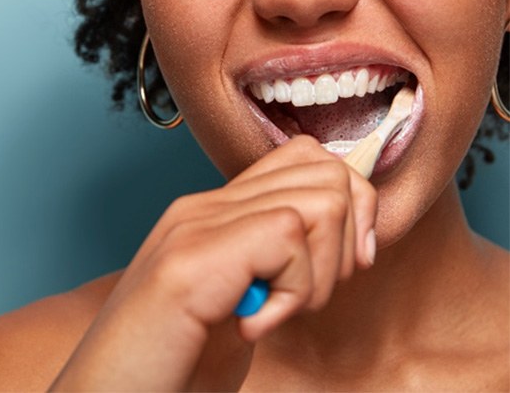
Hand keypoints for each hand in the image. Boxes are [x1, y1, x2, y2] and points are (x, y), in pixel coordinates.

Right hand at [50, 135, 377, 391]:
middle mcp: (207, 206)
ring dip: (320, 271)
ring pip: (320, 200)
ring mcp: (197, 225)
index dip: (351, 204)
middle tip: (308, 294)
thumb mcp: (244, 302)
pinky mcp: (193, 258)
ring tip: (278, 309)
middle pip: (326, 171)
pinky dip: (294, 291)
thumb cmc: (174, 366)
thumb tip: (347, 234)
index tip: (347, 264)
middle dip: (346, 240)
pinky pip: (289, 236)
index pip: (308, 158)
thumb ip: (276, 261)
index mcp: (218, 212)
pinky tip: (253, 325)